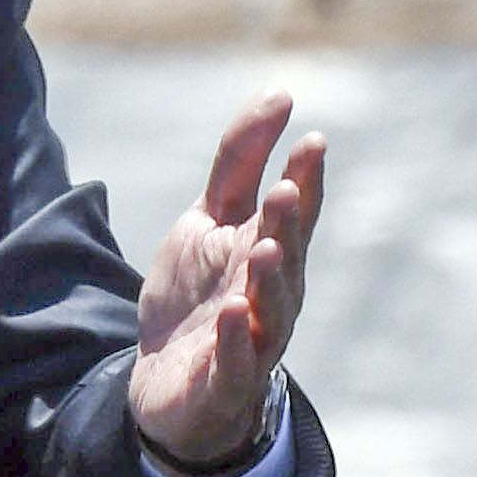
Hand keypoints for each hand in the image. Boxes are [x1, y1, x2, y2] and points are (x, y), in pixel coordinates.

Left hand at [129, 92, 324, 476]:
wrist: (164, 383)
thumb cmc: (198, 297)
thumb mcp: (208, 221)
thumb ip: (238, 163)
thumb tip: (280, 93)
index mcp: (272, 255)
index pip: (297, 214)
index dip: (307, 179)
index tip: (312, 140)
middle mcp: (274, 297)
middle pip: (288, 258)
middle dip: (289, 226)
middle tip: (287, 189)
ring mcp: (254, 342)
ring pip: (273, 309)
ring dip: (270, 279)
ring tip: (265, 245)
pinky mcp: (224, 381)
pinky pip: (238, 362)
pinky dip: (238, 339)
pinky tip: (236, 312)